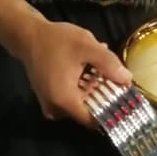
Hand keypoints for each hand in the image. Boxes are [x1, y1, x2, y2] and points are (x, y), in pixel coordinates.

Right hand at [14, 16, 131, 127]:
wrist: (29, 35)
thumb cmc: (57, 41)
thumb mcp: (87, 47)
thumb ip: (109, 64)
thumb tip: (127, 80)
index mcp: (65, 101)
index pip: (94, 120)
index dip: (111, 111)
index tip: (124, 99)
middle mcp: (56, 109)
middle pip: (88, 111)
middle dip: (103, 95)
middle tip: (115, 78)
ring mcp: (50, 105)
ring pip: (81, 103)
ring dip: (93, 89)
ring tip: (101, 69)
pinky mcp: (49, 98)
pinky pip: (71, 98)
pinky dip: (83, 87)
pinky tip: (88, 69)